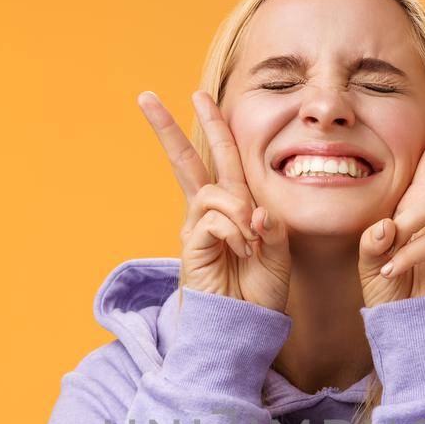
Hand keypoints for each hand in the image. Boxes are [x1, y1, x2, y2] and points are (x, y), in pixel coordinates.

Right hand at [137, 90, 291, 311]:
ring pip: (213, 191)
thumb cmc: (260, 293)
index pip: (221, 159)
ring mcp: (197, 229)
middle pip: (188, 160)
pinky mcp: (191, 246)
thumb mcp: (279, 254)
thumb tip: (255, 211)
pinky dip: (234, 231)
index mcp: (233, 207)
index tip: (199, 96)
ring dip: (239, 210)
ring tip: (251, 241)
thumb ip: (272, 227)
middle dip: (168, 127)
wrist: (245, 327)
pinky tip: (243, 250)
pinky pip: (214, 219)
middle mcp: (209, 213)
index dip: (214, 126)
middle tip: (145, 96)